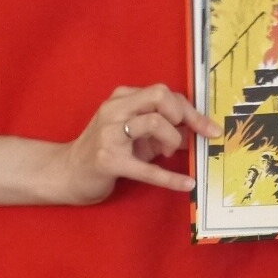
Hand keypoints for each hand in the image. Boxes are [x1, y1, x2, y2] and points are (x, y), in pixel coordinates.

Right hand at [44, 84, 217, 204]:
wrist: (67, 173)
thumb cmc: (107, 151)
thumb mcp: (136, 134)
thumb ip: (164, 128)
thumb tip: (198, 131)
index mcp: (122, 98)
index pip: (163, 93)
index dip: (190, 110)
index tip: (209, 129)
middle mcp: (114, 110)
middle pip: (159, 95)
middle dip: (182, 115)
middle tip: (184, 137)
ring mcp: (109, 134)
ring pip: (154, 122)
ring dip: (172, 139)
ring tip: (169, 153)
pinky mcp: (108, 161)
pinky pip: (147, 168)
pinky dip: (171, 178)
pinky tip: (187, 184)